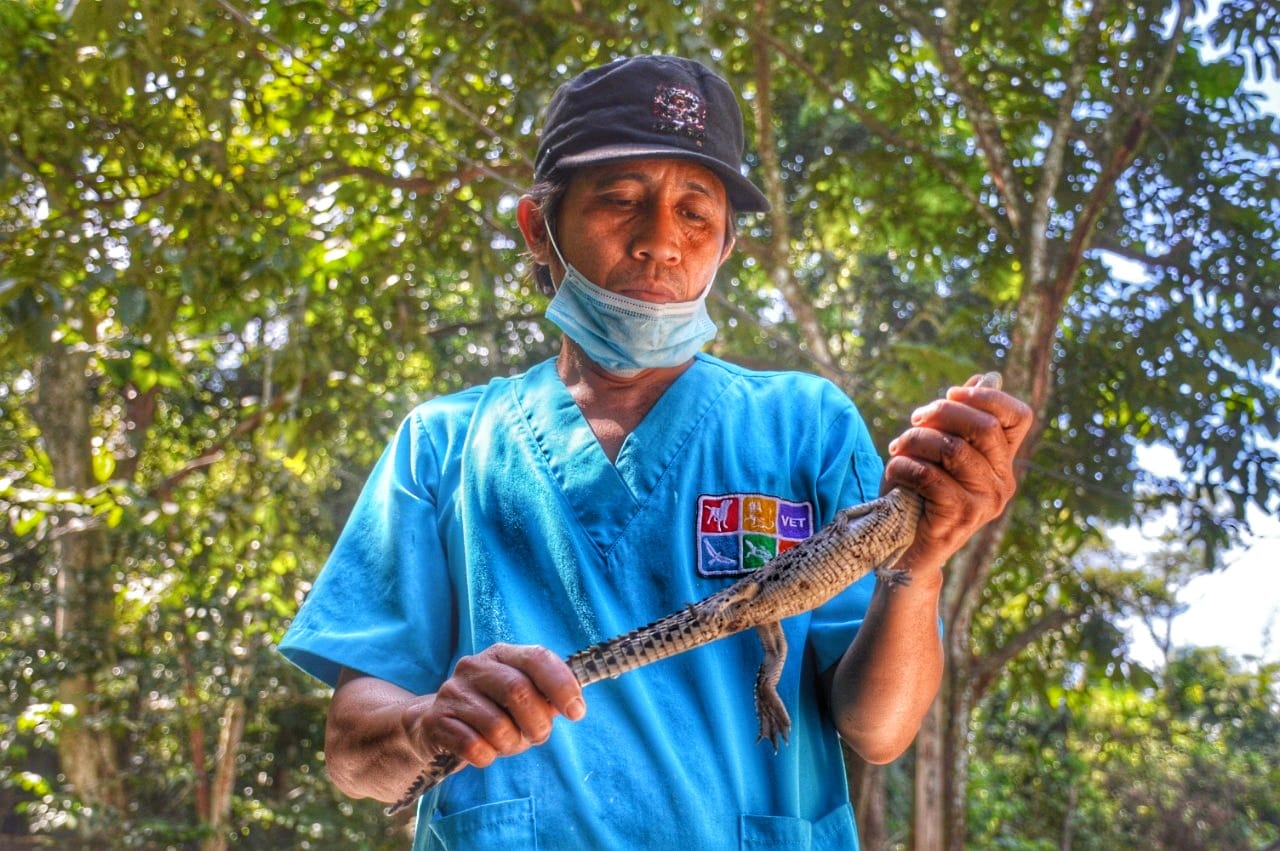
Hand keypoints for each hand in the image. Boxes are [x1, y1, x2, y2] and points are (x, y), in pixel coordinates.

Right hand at [401, 644, 585, 771]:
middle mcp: (474, 666)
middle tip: (538, 736)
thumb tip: (572, 705)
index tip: (577, 712)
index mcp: (501, 655)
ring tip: (506, 744)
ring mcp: (452, 692)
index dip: (562, 685)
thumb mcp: (520, 701)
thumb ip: (545, 699)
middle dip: (537, 723)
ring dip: (511, 745)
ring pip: (497, 726)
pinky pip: (474, 747)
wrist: (434, 726)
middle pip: (519, 691)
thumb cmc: (490, 712)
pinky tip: (484, 752)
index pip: (537, 657)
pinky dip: (488, 757)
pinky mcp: (436, 720)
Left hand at [882, 374, 1032, 575]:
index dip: (988, 396)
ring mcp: (985, 502)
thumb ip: (960, 421)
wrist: (905, 551)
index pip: (1019, 417)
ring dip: (915, 441)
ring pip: (952, 449)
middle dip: (941, 413)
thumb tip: (987, 377)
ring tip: (897, 450)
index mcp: (1002, 463)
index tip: (952, 393)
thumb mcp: (939, 453)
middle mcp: (1003, 482)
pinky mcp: (961, 517)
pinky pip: (931, 475)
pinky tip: (894, 472)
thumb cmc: (918, 496)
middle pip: (983, 427)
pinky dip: (904, 466)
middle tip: (913, 422)